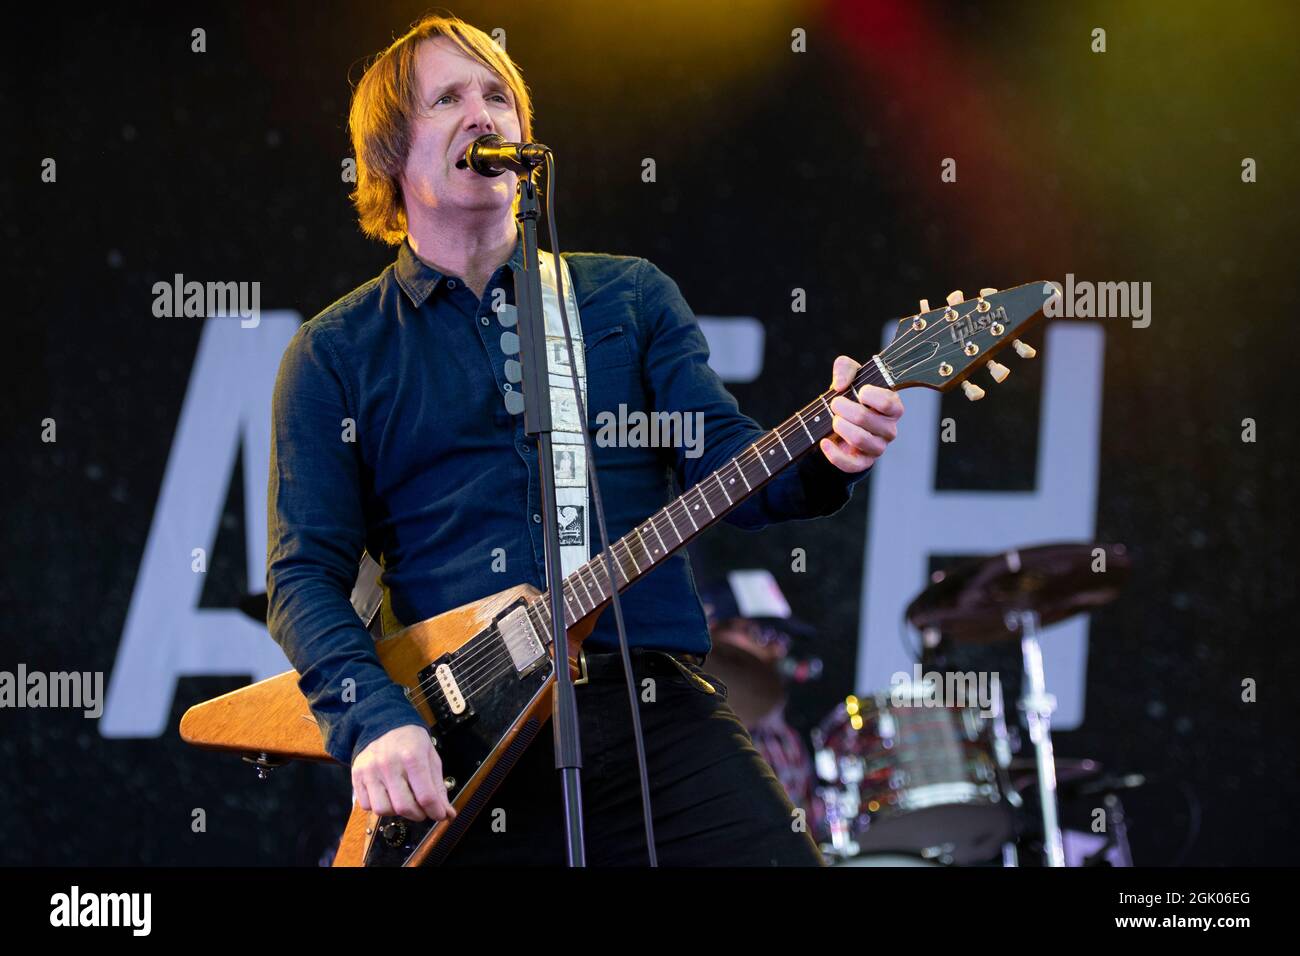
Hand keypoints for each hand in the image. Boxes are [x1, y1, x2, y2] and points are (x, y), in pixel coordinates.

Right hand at [352, 724, 457, 822]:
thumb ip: (438, 787)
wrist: (383, 724)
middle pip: (404, 807)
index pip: (426, 796)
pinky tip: (387, 796)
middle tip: (422, 810)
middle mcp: (389, 764)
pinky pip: (366, 805)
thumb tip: (447, 813)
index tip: (439, 815)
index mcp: (412, 757)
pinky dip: (379, 806)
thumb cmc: (411, 742)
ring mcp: (370, 770)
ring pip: (383, 810)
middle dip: (418, 815)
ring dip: (397, 812)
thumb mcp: (431, 757)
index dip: (435, 811)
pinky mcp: (356, 776)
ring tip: (403, 801)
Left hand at [818, 355, 903, 473]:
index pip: (888, 402)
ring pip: (860, 439)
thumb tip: (841, 385)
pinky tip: (824, 443)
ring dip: (840, 426)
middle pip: (866, 418)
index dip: (870, 396)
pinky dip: (834, 454)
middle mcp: (889, 429)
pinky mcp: (863, 462)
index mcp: (892, 407)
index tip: (858, 392)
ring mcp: (877, 447)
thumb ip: (845, 367)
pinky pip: (851, 464)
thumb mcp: (849, 374)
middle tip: (835, 404)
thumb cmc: (851, 395)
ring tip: (833, 420)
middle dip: (843, 408)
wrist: (841, 421)